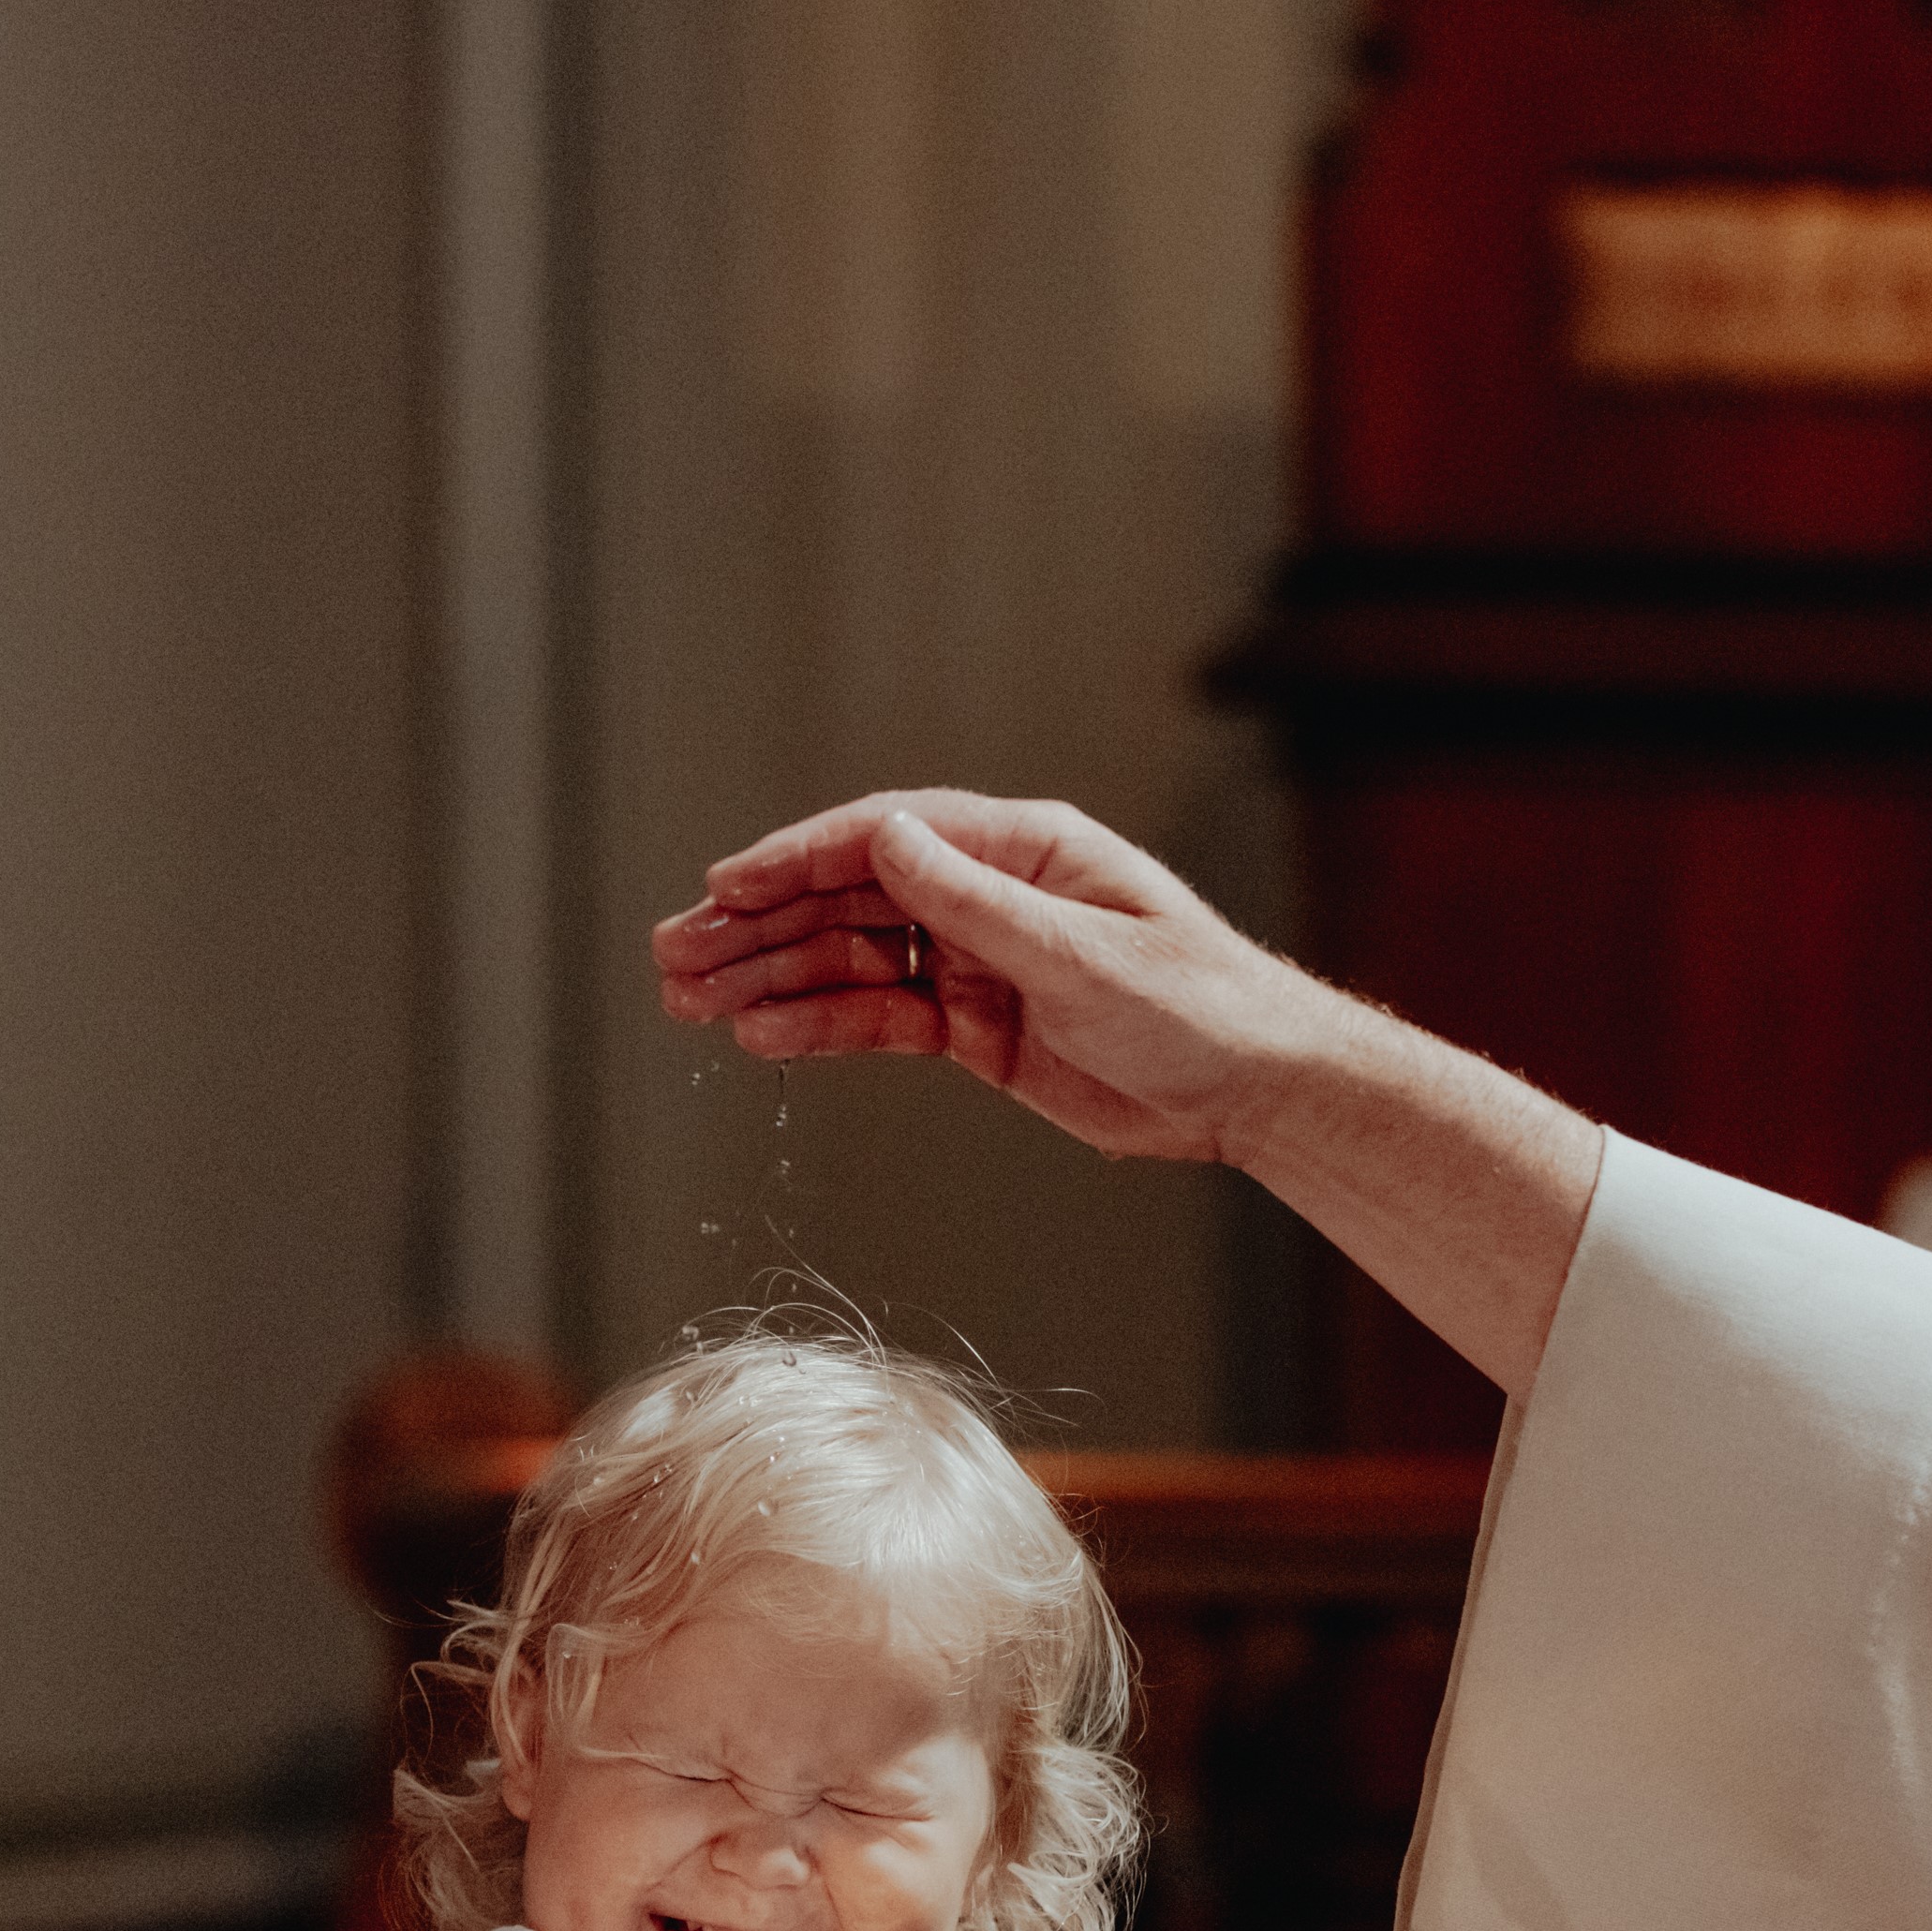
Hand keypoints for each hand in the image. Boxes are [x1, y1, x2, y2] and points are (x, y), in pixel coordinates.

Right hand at [650, 790, 1333, 1163]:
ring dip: (772, 979)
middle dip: (760, 925)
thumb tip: (888, 839)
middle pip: (851, 899)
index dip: (799, 861)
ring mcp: (979, 961)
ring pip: (854, 962)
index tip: (726, 884)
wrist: (1255, 1090)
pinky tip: (764, 1037)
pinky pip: (883, 1019)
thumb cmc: (1200, 1005)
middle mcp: (991, 896)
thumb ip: (979, 904)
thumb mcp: (1085, 955)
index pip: (886, 841)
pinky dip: (823, 1028)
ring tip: (691, 1001)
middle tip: (676, 954)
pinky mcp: (978, 1026)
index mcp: (1024, 851)